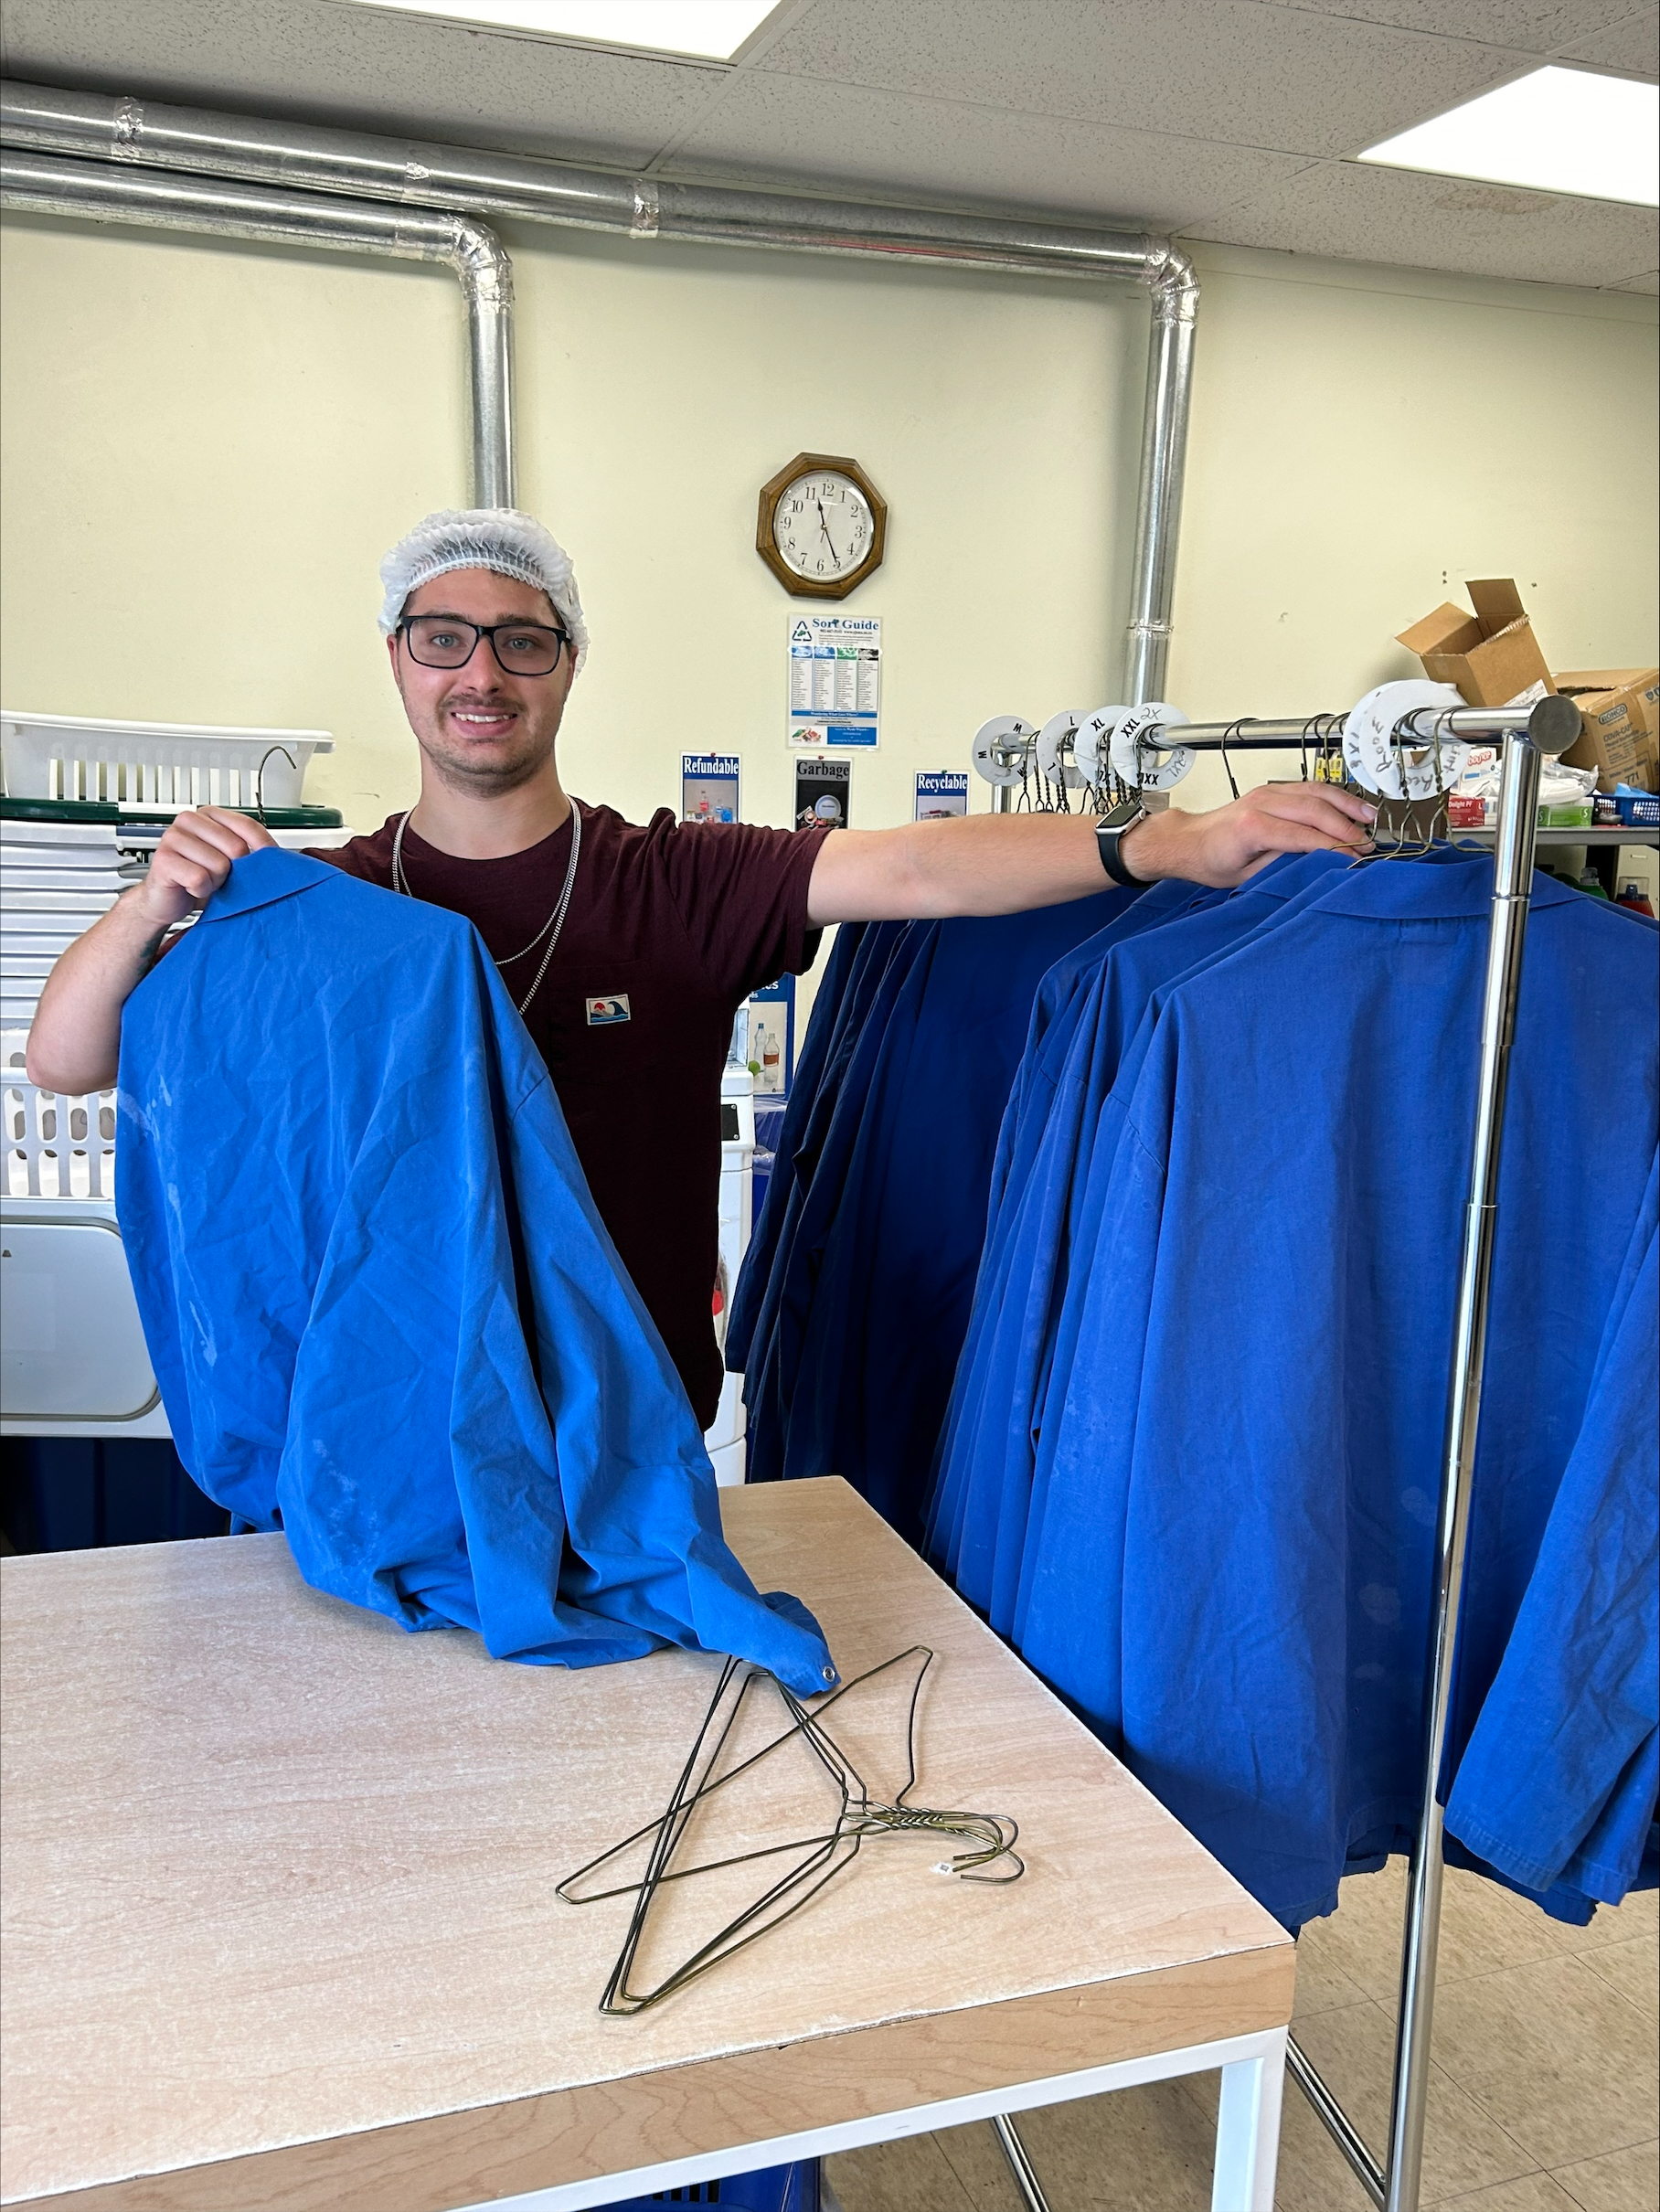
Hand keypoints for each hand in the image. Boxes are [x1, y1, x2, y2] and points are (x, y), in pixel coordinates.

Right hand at [133, 807, 277, 929]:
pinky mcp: (164, 859)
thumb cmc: (198, 878)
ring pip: (219, 865)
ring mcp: (173, 837)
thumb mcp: (228, 861)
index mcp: (209, 815)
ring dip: (215, 882)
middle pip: (236, 847)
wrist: (167, 901)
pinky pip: (199, 878)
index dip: (264, 847)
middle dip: (232, 871)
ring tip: (203, 881)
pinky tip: (190, 887)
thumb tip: (278, 857)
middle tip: (217, 875)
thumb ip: (247, 851)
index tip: (272, 862)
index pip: (248, 825)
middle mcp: (190, 821)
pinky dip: (200, 891)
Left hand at [1126, 783, 1375, 889]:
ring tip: (1370, 820)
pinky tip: (1352, 807)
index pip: (1303, 835)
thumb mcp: (1246, 876)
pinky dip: (1335, 796)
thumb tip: (1319, 863)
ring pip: (1316, 792)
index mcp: (1251, 827)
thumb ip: (1281, 866)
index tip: (1354, 858)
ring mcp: (1267, 791)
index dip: (1333, 847)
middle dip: (1345, 827)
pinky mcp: (1272, 789)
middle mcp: (1260, 803)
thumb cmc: (1211, 861)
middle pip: (1314, 809)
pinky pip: (1310, 788)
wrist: (1189, 840)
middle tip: (1367, 844)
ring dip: (1347, 805)